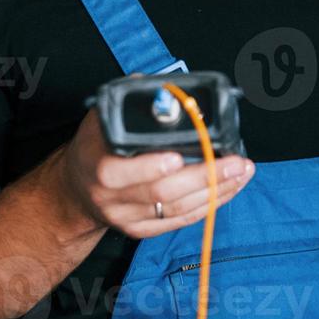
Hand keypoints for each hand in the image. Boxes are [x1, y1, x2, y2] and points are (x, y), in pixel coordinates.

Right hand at [58, 109, 254, 239]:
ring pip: (177, 209)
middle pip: (161, 193)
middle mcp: (112, 197)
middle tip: (235, 161)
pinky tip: (230, 188)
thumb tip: (166, 88)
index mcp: (99, 166)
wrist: (76, 189)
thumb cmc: (96, 147)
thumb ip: (132, 104)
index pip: (122, 172)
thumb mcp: (101, 120)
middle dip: (204, 176)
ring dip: (216, 190)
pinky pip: (180, 219)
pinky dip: (209, 204)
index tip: (178, 157)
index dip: (150, 167)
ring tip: (242, 170)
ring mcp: (128, 217)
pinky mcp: (142, 230)